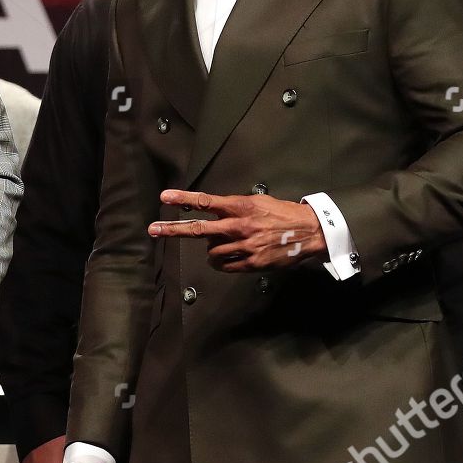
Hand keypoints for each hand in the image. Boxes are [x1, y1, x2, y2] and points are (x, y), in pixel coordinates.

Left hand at [148, 190, 326, 271]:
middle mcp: (238, 226)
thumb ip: (235, 207)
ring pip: (211, 252)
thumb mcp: (258, 202)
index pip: (206, 202)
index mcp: (240, 206)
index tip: (164, 197)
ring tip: (221, 245)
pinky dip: (221, 262)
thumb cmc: (283, 213)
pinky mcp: (251, 263)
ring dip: (211, 249)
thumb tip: (216, 212)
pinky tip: (227, 258)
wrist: (309, 232)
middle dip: (173, 229)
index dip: (184, 199)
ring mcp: (244, 246)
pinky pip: (225, 265)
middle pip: (199, 229)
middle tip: (153, 229)